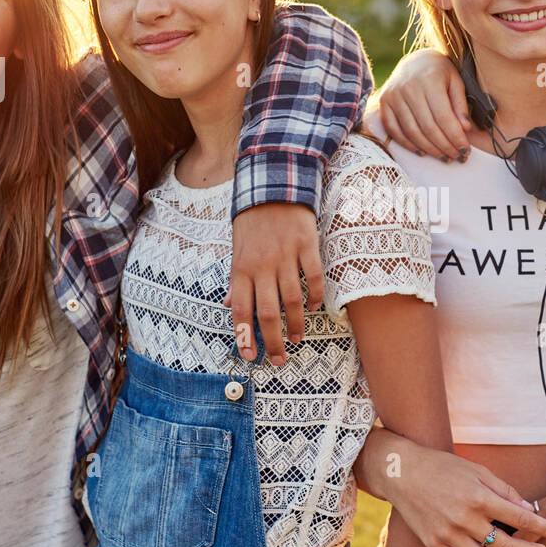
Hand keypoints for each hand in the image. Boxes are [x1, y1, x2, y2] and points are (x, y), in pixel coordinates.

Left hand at [226, 202, 322, 365]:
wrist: (272, 187)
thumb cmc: (252, 222)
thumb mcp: (237, 250)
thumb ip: (237, 280)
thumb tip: (231, 306)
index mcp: (241, 269)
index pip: (241, 310)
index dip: (245, 336)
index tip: (250, 355)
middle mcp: (261, 266)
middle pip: (267, 313)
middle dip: (273, 341)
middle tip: (278, 359)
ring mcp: (285, 256)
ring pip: (291, 300)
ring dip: (295, 323)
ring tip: (297, 338)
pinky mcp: (306, 246)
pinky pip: (313, 277)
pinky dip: (315, 296)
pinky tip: (314, 307)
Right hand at [373, 49, 469, 160]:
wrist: (414, 61)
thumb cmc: (439, 72)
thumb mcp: (456, 81)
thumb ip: (460, 104)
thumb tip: (464, 129)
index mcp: (429, 80)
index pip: (443, 117)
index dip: (455, 137)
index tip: (465, 150)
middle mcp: (408, 87)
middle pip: (428, 127)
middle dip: (445, 146)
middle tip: (457, 156)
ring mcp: (393, 96)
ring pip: (412, 132)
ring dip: (429, 149)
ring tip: (444, 157)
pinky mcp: (383, 103)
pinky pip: (394, 130)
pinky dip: (408, 144)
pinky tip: (422, 151)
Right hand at [384, 443, 545, 546]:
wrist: (402, 473)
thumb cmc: (443, 467)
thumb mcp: (477, 471)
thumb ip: (503, 490)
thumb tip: (528, 508)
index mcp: (478, 497)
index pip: (518, 517)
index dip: (541, 527)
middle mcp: (464, 519)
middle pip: (506, 545)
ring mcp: (448, 535)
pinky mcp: (434, 546)